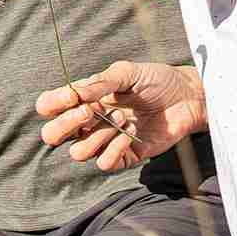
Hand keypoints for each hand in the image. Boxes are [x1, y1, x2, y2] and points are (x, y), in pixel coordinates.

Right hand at [37, 62, 207, 173]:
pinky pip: (104, 163)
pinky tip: (130, 134)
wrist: (187, 97)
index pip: (49, 107)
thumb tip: (76, 93)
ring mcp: (105, 140)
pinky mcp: (124, 156)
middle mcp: (90, 122)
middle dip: (65, 125)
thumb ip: (100, 82)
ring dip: (97, 135)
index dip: (52, 104)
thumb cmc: (156, 80)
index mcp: (85, 99)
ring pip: (77, 152)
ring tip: (122, 119)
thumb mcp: (127, 72)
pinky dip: (114, 149)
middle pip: (52, 135)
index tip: (73, 95)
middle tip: (90, 110)